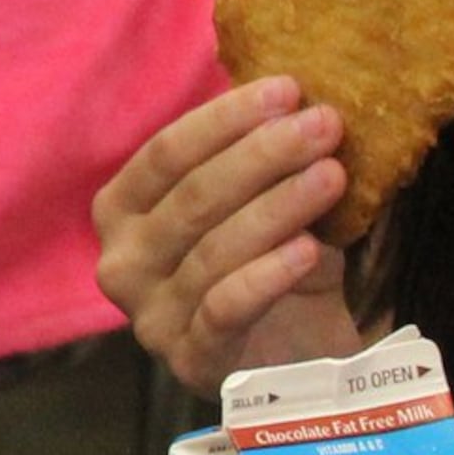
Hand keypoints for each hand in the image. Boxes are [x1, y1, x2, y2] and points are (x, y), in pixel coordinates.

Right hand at [92, 78, 369, 394]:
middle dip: (262, 154)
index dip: (225, 118)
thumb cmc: (272, 269)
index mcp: (122, 211)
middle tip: (323, 125)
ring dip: (277, 205)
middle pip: (190, 196)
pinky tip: (309, 248)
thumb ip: (261, 163)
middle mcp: (120, 260)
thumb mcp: (261, 206)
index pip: (165, 153)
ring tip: (333, 175)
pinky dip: (267, 274)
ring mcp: (149, 315)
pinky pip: (224, 309)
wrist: (298, 364)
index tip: (288, 90)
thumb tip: (298, 100)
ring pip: (212, 248)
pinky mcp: (189, 360)